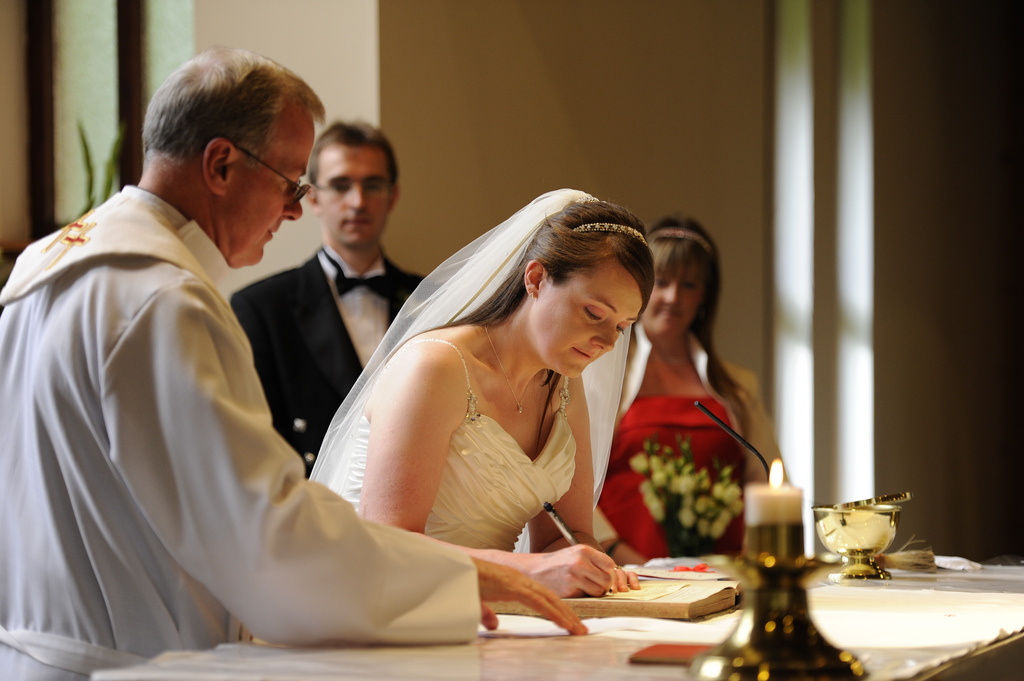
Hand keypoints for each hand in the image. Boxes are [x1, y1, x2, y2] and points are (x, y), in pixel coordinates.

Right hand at [472, 558, 586, 634]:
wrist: (454, 568)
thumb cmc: (465, 581)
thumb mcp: (479, 602)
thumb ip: (488, 613)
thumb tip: (494, 624)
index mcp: (514, 582)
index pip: (543, 595)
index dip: (558, 608)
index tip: (570, 621)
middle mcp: (520, 580)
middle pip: (551, 597)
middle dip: (568, 613)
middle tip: (580, 628)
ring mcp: (517, 581)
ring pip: (549, 599)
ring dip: (566, 615)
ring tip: (577, 629)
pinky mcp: (512, 586)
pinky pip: (538, 602)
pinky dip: (553, 613)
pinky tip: (563, 623)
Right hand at [524, 544, 639, 596]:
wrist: (534, 570)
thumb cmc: (557, 562)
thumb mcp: (575, 553)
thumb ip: (594, 560)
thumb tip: (615, 574)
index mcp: (583, 550)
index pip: (610, 564)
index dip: (609, 571)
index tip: (604, 574)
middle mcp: (579, 562)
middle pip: (607, 579)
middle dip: (605, 584)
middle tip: (596, 583)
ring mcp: (574, 577)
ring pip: (599, 591)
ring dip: (595, 592)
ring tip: (585, 587)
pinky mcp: (569, 591)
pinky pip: (587, 597)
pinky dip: (584, 596)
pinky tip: (575, 589)